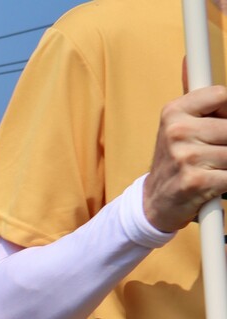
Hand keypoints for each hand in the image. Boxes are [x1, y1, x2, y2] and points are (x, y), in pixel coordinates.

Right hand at [144, 86, 226, 231]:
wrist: (154, 204)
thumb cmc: (174, 161)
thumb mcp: (177, 125)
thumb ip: (194, 96)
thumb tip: (188, 59)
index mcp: (173, 112)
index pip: (222, 95)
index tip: (220, 126)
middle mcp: (177, 131)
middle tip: (214, 153)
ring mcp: (185, 156)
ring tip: (214, 169)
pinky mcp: (196, 181)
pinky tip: (215, 184)